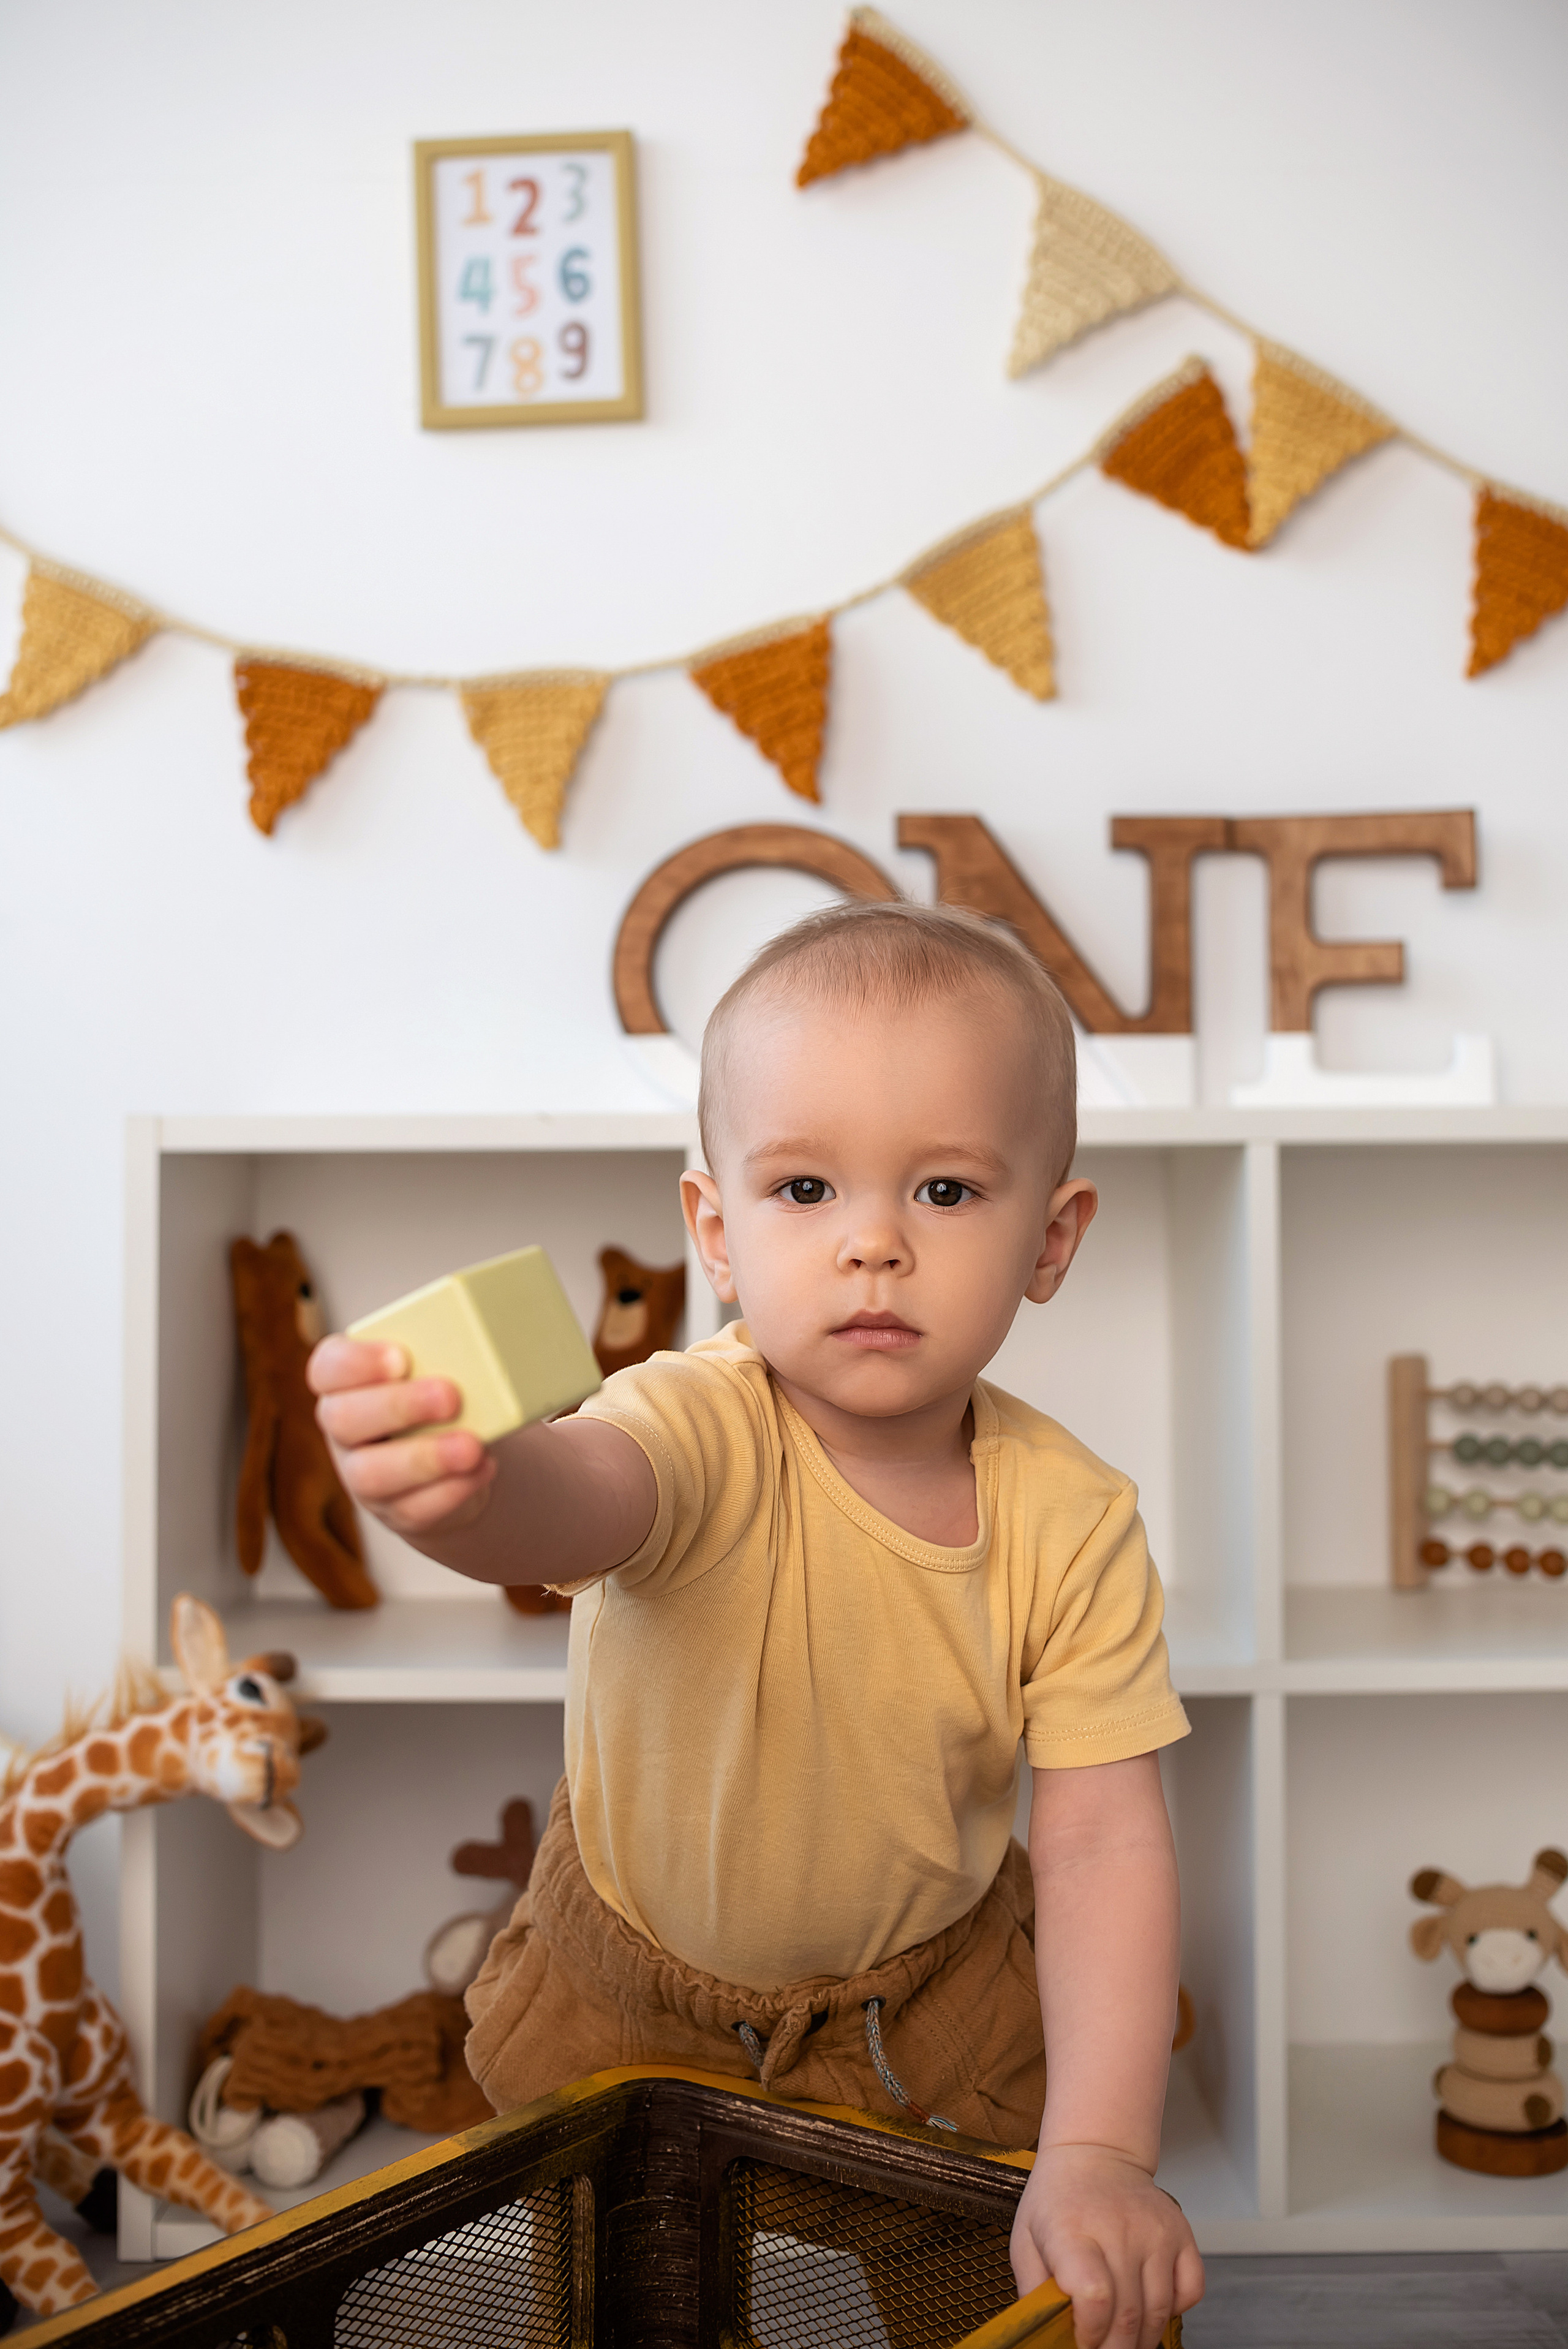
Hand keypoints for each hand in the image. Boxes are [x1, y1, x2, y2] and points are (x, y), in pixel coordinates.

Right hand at [308, 1336, 497, 1538]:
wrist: (459, 1455)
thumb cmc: (442, 1392)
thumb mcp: (439, 1368)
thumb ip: (443, 1357)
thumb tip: (477, 1356)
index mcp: (345, 1381)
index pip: (328, 1368)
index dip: (356, 1363)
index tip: (400, 1357)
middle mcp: (343, 1429)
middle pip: (343, 1419)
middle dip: (398, 1406)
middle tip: (451, 1397)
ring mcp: (361, 1476)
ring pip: (370, 1475)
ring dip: (425, 1459)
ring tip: (472, 1447)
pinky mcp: (395, 1512)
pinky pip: (413, 1509)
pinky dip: (451, 1490)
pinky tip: (483, 1467)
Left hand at [1010, 2143, 1201, 2348]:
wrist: (1096, 2154)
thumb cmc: (1058, 2201)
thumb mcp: (1026, 2240)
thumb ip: (1034, 2291)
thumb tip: (1046, 2335)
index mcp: (1072, 2232)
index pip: (1095, 2297)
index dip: (1091, 2332)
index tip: (1083, 2339)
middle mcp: (1119, 2230)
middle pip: (1128, 2315)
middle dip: (1114, 2348)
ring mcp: (1155, 2231)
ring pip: (1159, 2311)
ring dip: (1142, 2338)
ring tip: (1123, 2338)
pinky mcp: (1181, 2233)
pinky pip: (1191, 2291)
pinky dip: (1173, 2311)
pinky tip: (1150, 2305)